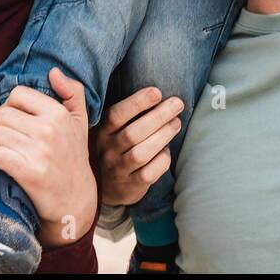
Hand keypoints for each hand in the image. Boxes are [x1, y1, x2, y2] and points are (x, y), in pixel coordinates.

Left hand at [0, 68, 97, 247]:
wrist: (75, 198)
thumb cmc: (73, 156)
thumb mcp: (80, 121)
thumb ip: (72, 92)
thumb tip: (53, 71)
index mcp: (59, 113)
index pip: (18, 95)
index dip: (9, 105)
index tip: (13, 118)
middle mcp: (49, 130)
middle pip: (2, 114)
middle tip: (1, 135)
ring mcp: (38, 152)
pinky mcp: (27, 172)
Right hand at [94, 86, 182, 205]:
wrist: (107, 187)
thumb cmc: (118, 148)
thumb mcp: (114, 130)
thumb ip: (129, 115)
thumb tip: (161, 95)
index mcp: (102, 131)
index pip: (116, 115)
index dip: (137, 102)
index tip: (157, 92)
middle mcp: (107, 151)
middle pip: (132, 133)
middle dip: (158, 117)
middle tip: (177, 104)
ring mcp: (117, 170)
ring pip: (140, 154)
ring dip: (162, 136)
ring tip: (176, 123)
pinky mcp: (130, 187)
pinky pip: (148, 174)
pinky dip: (161, 160)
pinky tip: (167, 151)